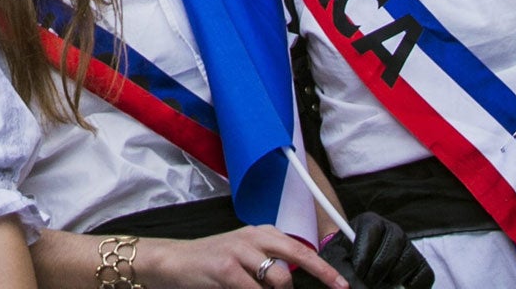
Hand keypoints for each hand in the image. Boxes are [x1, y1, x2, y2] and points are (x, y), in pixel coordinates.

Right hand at [138, 227, 346, 288]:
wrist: (173, 261)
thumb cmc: (211, 262)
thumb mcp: (243, 256)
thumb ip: (270, 263)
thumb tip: (295, 280)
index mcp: (260, 233)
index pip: (301, 249)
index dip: (324, 269)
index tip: (341, 285)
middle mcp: (252, 237)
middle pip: (297, 257)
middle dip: (320, 274)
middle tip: (335, 287)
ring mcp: (238, 251)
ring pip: (279, 278)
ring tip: (255, 288)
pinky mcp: (226, 269)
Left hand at [321, 214, 432, 288]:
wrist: (357, 257)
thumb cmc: (345, 255)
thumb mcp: (337, 256)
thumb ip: (342, 267)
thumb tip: (349, 285)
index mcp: (370, 221)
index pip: (371, 234)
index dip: (364, 256)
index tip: (358, 271)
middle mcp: (393, 229)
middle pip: (391, 248)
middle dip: (378, 270)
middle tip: (368, 280)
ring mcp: (409, 245)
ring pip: (407, 262)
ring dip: (393, 277)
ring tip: (380, 281)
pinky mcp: (421, 262)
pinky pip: (425, 275)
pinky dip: (413, 285)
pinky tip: (397, 285)